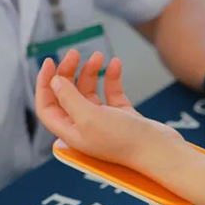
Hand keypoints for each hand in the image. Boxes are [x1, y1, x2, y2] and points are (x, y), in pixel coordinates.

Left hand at [36, 49, 183, 168]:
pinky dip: (111, 77)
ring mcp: (105, 121)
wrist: (160, 151)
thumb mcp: (90, 117)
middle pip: (67, 95)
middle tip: (75, 54)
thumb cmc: (125, 140)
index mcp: (71, 132)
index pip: (48, 106)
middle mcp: (85, 127)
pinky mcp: (123, 116)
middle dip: (68, 72)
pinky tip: (115, 64)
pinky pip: (112, 93)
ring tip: (98, 56)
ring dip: (91, 72)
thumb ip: (69, 98)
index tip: (50, 62)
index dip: (45, 84)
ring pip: (89, 91)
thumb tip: (55, 82)